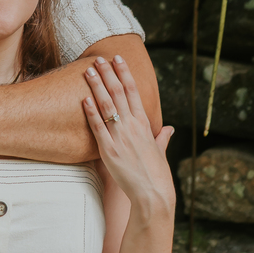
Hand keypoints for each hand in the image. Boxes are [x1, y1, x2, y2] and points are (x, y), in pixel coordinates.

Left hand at [83, 55, 174, 215]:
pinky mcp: (109, 151)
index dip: (125, 73)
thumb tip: (169, 129)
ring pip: (107, 106)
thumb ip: (162, 138)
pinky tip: (84, 99)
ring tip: (88, 71)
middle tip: (98, 58)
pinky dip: (91, 112)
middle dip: (108, 74)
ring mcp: (121, 138)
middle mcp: (133, 127)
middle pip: (119, 93)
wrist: (153, 194)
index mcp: (145, 124)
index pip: (134, 92)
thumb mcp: (160, 152)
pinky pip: (98, 127)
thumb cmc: (157, 174)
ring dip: (97, 87)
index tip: (118, 59)